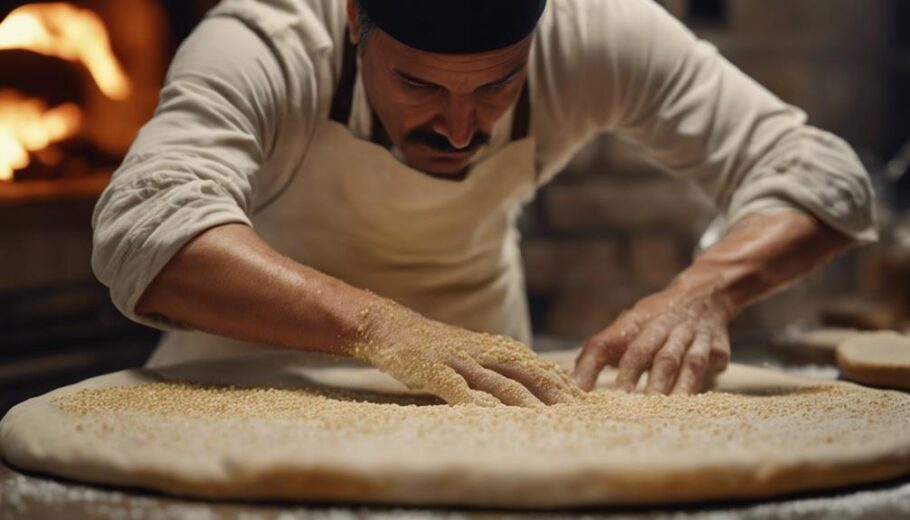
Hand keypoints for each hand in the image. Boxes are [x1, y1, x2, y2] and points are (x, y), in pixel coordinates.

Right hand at [351, 298, 581, 406]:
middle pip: (523, 371)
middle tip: (576, 408)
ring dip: (522, 399)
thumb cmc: (433, 345)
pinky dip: (472, 401)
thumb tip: (526, 384)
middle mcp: (480, 351)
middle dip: (551, 389)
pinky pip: (455, 387)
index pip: (533, 363)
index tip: (582, 396)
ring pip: (496, 381)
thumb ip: (496, 365)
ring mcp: (457, 360)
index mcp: (491, 347)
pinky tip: (486, 414)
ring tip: (543, 416)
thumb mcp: (470, 351)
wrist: (390, 326)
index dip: (558, 378)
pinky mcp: (433, 371)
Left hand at [572, 285, 730, 394]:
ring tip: (657, 409)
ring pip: (678, 362)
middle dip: (630, 376)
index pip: (604, 342)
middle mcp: (662, 325)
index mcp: (632, 321)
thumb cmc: (654, 322)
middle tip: (620, 402)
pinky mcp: (716, 349)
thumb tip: (571, 383)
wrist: (705, 296)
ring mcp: (691, 336)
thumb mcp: (626, 328)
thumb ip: (598, 353)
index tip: (579, 391)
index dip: (591, 367)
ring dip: (668, 386)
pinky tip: (688, 406)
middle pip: (643, 351)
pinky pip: (706, 369)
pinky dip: (696, 387)